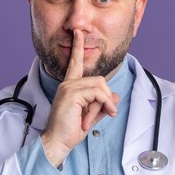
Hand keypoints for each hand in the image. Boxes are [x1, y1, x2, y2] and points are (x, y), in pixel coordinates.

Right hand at [40, 29, 119, 166]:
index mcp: (70, 86)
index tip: (78, 33)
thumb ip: (103, 104)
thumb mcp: (92, 116)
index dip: (78, 47)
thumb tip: (116, 95)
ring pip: (100, 86)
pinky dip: (101, 105)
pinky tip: (91, 118)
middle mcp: (68, 83)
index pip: (75, 63)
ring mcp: (68, 87)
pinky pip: (97, 94)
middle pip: (99, 80)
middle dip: (106, 98)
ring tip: (93, 119)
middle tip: (107, 113)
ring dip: (103, 104)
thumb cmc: (71, 130)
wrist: (58, 141)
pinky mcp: (71, 93)